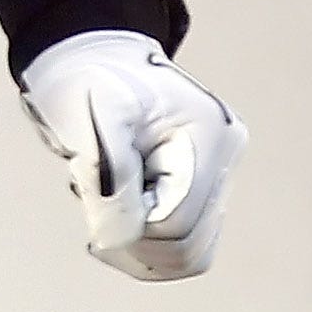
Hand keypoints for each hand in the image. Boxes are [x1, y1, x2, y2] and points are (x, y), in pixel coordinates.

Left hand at [16, 29, 246, 280]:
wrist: (88, 58)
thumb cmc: (86, 80)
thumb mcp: (91, 119)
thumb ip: (109, 178)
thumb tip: (116, 242)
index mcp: (209, 137)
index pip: (175, 223)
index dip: (126, 220)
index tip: (89, 187)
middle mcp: (224, 160)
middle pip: (186, 247)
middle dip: (130, 234)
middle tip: (89, 194)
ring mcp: (216, 176)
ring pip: (187, 253)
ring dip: (135, 241)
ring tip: (100, 199)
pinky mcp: (198, 188)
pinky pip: (180, 241)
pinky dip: (142, 239)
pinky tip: (113, 208)